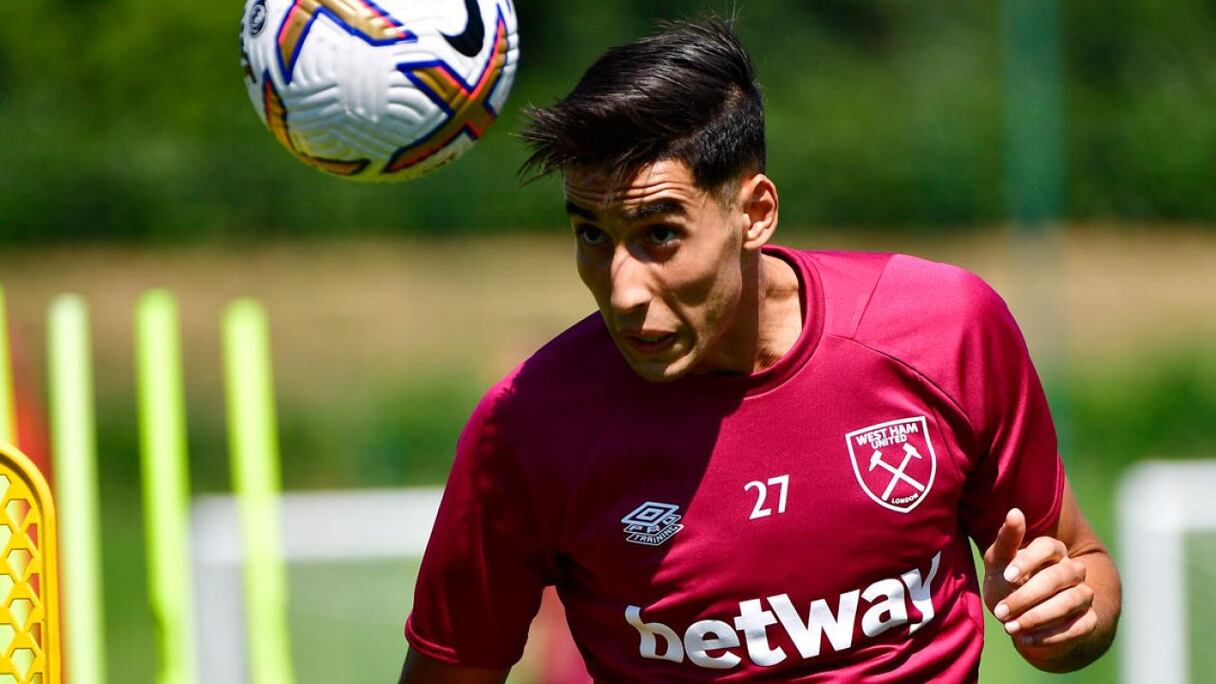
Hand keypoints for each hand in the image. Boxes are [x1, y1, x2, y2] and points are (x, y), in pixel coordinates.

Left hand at [981, 508, 1097, 656]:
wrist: (1018, 618)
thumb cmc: (1006, 581)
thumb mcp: (999, 561)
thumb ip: (1007, 538)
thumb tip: (1015, 511)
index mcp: (1052, 550)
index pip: (1048, 546)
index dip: (1029, 561)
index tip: (1007, 576)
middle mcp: (1072, 570)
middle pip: (1059, 576)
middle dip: (1028, 595)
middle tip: (1000, 611)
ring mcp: (1084, 595)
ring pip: (1070, 602)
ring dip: (1037, 617)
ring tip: (1010, 627)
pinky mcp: (1089, 620)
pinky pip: (1078, 628)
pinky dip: (1051, 636)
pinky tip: (1026, 639)